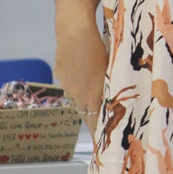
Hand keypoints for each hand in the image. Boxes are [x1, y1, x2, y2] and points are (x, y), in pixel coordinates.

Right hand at [54, 14, 107, 135]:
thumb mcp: (110, 70)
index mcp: (91, 97)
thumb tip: (113, 99)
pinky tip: (82, 75)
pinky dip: (76, 85)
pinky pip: (69, 85)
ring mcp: (66, 84)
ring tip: (92, 96)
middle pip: (85, 112)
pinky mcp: (60, 73)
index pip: (94, 123)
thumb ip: (109, 88)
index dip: (98, 133)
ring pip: (76, 98)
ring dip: (84, 100)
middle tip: (100, 122)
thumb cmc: (99, 49)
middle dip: (92, 118)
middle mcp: (76, 95)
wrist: (75, 31)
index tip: (101, 142)